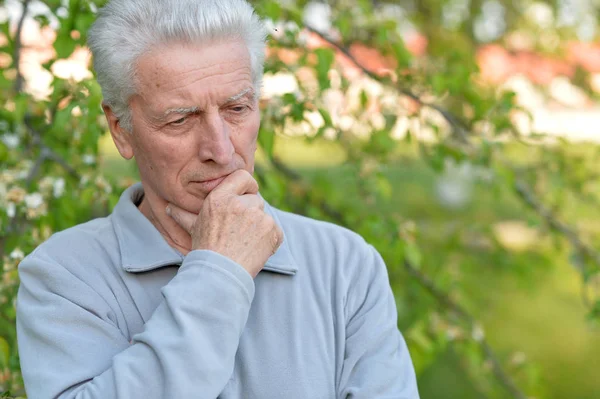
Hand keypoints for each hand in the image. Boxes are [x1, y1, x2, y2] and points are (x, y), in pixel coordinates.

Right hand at [166, 169, 282, 277]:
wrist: (220, 275)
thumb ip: (183, 215)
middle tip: (239, 232)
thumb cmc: (206, 251)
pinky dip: (270, 240)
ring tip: (244, 243)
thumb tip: (169, 208)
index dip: (247, 186)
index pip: (243, 176)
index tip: (245, 197)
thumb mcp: (193, 229)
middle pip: (255, 199)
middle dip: (251, 213)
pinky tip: (255, 250)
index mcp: (220, 198)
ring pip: (265, 215)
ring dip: (260, 227)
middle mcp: (239, 203)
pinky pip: (276, 231)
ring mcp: (258, 216)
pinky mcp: (272, 229)